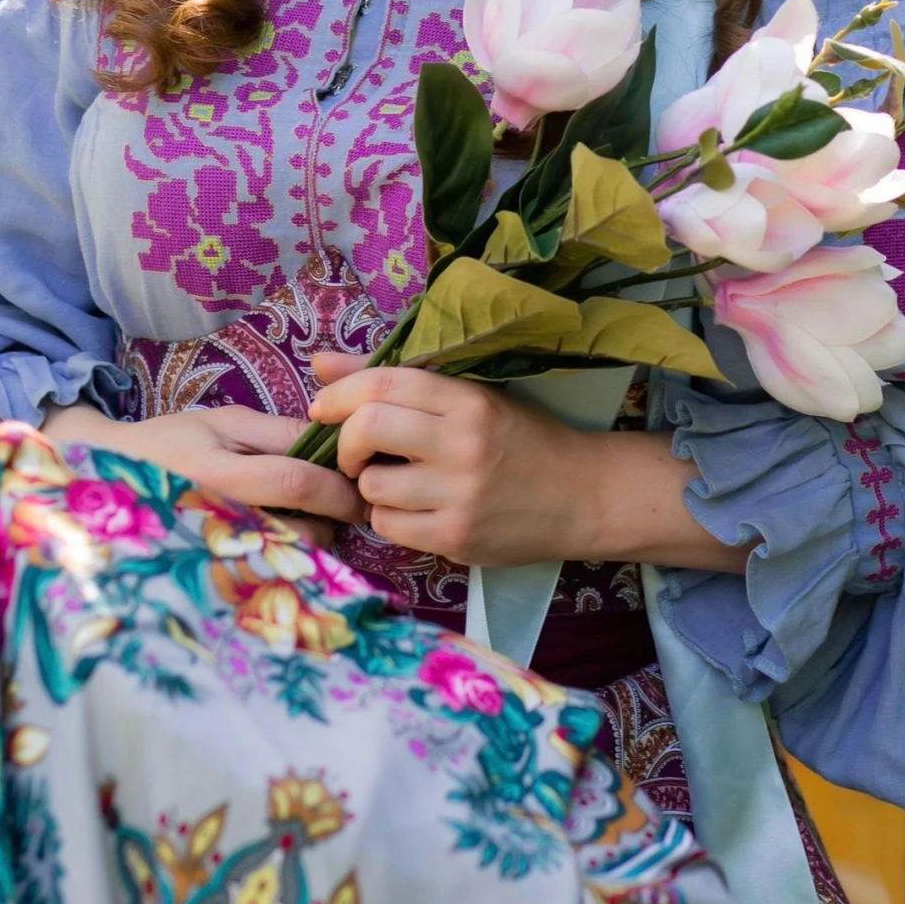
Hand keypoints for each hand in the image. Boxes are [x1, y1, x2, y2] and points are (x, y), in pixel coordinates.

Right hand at [40, 401, 364, 550]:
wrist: (107, 482)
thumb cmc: (169, 442)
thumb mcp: (220, 422)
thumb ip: (275, 432)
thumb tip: (331, 441)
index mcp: (220, 476)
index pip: (296, 484)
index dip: (338, 485)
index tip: (360, 481)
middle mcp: (218, 523)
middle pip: (301, 534)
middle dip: (334, 518)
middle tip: (346, 502)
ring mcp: (215, 559)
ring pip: (289, 563)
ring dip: (315, 541)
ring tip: (314, 518)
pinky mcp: (213, 579)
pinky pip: (267, 577)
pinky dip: (289, 560)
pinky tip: (288, 541)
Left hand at [306, 353, 596, 565]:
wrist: (583, 495)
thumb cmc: (521, 438)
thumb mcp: (470, 396)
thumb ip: (395, 380)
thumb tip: (320, 364)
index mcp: (467, 399)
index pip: (384, 382)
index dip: (340, 392)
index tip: (324, 406)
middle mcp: (462, 444)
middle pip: (367, 429)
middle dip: (346, 442)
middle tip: (356, 451)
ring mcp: (460, 495)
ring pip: (371, 487)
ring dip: (369, 485)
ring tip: (395, 482)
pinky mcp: (457, 539)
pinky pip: (389, 527)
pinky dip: (389, 518)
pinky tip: (413, 510)